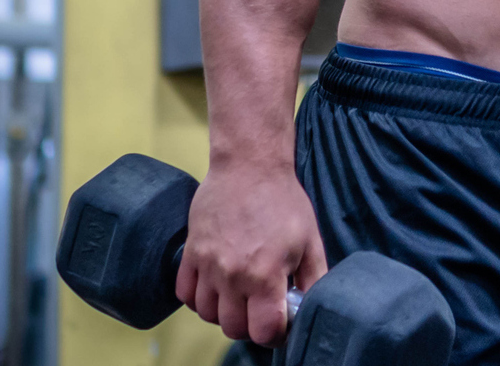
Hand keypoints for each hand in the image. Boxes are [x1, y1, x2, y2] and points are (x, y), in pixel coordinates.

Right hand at [174, 164, 328, 346]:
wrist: (249, 165)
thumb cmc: (283, 200)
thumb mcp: (311, 241)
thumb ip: (314, 280)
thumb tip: (314, 308)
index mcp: (265, 275)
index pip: (263, 331)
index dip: (275, 334)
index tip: (279, 324)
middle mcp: (233, 275)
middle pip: (233, 328)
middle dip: (249, 325)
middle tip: (259, 310)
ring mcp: (208, 264)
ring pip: (207, 314)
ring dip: (223, 313)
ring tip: (238, 298)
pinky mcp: (191, 252)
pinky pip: (185, 294)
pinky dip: (198, 298)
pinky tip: (214, 288)